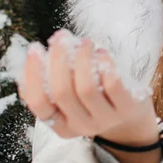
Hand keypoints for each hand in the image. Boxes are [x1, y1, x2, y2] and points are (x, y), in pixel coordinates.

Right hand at [18, 30, 162, 162]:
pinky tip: (102, 53)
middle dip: (58, 59)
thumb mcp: (70, 99)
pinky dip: (104, 64)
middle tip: (61, 37)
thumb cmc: (94, 101)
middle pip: (62, 92)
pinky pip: (112, 85)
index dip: (33, 75)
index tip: (34, 48)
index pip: (38, 103)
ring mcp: (105, 119)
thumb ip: (49, 84)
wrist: (131, 120)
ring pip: (86, 88)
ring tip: (84, 42)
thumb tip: (32, 57)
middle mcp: (81, 126)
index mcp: (60, 125)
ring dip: (82, 59)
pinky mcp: (126, 109)